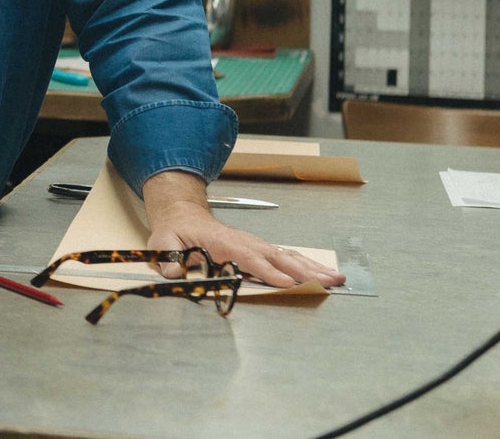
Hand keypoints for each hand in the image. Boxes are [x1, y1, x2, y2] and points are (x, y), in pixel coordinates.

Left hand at [140, 171, 344, 288]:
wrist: (181, 215)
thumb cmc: (175, 232)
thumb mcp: (163, 243)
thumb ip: (167, 256)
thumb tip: (172, 271)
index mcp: (223, 243)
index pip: (249, 258)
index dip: (268, 271)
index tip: (287, 283)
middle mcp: (245, 242)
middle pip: (277, 257)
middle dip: (304, 271)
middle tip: (328, 283)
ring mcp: (255, 244)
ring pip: (287, 256)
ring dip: (312, 268)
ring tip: (337, 279)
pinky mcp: (259, 249)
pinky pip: (286, 256)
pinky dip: (307, 265)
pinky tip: (324, 274)